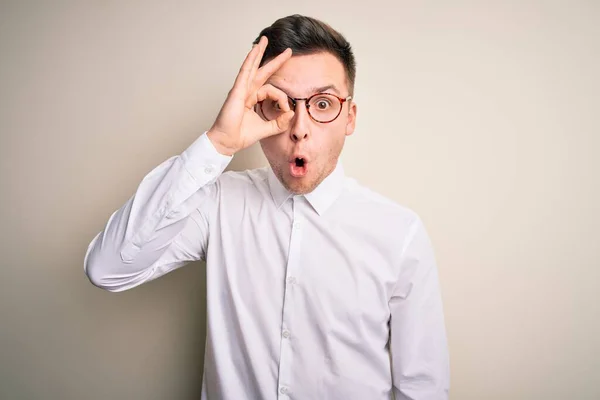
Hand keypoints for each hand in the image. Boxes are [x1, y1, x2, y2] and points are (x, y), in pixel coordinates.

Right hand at [207, 36, 293, 155]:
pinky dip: (250, 61)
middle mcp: (246, 91)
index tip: (287, 110)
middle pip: (261, 71)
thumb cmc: (240, 135)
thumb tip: (292, 113)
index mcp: (252, 98)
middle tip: (287, 51)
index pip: (272, 90)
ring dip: (258, 53)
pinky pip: (244, 72)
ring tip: (265, 41)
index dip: (282, 98)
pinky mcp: (236, 91)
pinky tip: (254, 50)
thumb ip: (279, 122)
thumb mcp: (267, 129)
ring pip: (251, 67)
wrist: (227, 142)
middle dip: (274, 61)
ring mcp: (240, 90)